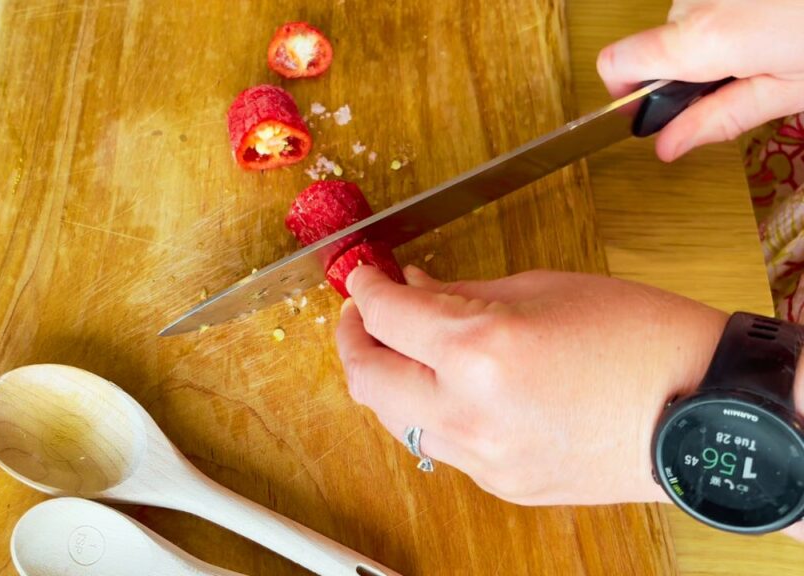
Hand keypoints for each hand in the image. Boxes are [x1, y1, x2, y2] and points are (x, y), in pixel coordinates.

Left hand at [336, 266, 727, 504]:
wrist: (702, 412)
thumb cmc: (642, 341)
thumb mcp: (543, 289)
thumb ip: (461, 293)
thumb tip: (413, 290)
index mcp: (480, 350)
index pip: (386, 316)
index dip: (363, 290)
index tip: (361, 278)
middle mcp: (469, 412)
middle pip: (367, 380)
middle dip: (353, 341)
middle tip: (359, 315)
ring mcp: (483, 457)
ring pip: (395, 419)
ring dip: (386, 379)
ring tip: (399, 346)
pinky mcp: (500, 483)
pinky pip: (439, 443)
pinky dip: (426, 409)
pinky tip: (442, 383)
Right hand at [597, 0, 803, 160]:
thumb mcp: (793, 91)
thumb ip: (721, 118)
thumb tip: (667, 146)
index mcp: (706, 38)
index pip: (617, 62)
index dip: (625, 92)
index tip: (652, 109)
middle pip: (662, 38)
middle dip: (694, 63)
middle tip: (754, 73)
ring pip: (695, 12)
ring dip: (723, 31)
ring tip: (781, 37)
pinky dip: (740, 7)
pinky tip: (781, 14)